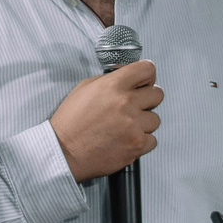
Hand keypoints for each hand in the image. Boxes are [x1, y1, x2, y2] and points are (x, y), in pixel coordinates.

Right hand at [50, 60, 160, 182]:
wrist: (64, 152)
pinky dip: (141, 141)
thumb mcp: (84, 89)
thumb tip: (127, 79)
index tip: (143, 83)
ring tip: (125, 128)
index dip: (147, 76)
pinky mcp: (136, 145)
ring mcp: (133, 125)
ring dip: (143, 123)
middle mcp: (126, 103)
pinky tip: (126, 140)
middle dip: (147, 100)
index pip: (147, 69)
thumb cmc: (70, 122)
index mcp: (113, 85)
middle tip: (134, 107)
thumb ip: (109, 81)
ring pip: (155, 119)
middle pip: (157, 94)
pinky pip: (152, 140)